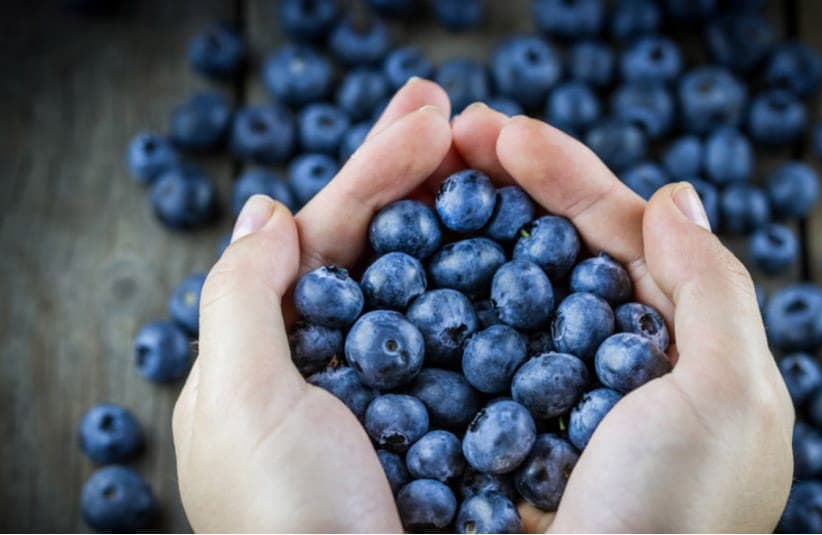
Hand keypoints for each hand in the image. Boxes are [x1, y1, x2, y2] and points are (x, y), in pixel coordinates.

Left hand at [172, 79, 457, 531]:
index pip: (328, 235)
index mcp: (279, 352)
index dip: (374, 169)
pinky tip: (522, 252)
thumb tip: (264, 210)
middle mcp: (339, 365)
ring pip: (434, 286)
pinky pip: (475, 345)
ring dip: (461, 220)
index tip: (430, 117)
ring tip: (496, 160)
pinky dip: (498, 293)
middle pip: (384, 247)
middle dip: (420, 173)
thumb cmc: (289, 519)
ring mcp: (400, 394)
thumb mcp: (243, 403)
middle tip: (460, 112)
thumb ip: (242, 298)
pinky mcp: (452, 429)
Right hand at [450, 105, 794, 531]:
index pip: (621, 231)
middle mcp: (615, 363)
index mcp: (678, 346)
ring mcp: (553, 395)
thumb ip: (712, 287)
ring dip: (471, 230)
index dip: (564, 173)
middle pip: (559, 248)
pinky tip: (412, 269)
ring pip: (510, 289)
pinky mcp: (502, 432)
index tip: (500, 132)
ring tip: (421, 178)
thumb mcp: (729, 397)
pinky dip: (444, 304)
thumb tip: (677, 192)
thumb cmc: (678, 516)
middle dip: (508, 183)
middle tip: (449, 133)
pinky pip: (472, 351)